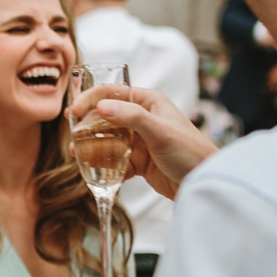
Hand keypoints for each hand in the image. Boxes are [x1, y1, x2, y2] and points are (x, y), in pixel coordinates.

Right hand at [71, 85, 215, 199]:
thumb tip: (101, 106)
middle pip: (106, 117)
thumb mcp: (160, 132)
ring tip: (77, 155)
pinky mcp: (138, 160)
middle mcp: (142, 118)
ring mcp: (139, 140)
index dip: (90, 100)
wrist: (204, 183)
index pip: (112, 93)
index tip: (74, 112)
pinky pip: (114, 159)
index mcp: (148, 102)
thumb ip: (131, 117)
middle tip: (72, 137)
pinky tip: (94, 171)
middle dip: (87, 126)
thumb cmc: (190, 152)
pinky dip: (104, 165)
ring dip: (92, 146)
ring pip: (107, 139)